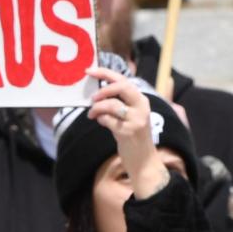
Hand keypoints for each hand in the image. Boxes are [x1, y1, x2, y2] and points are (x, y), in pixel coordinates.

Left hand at [85, 69, 168, 197]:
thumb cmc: (132, 136)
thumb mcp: (129, 115)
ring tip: (92, 114)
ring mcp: (137, 119)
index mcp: (141, 99)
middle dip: (103, 90)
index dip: (105, 72)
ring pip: (111, 104)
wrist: (144, 161)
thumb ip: (118, 102)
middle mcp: (142, 106)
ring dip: (97, 108)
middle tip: (92, 98)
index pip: (123, 79)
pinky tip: (101, 123)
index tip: (89, 70)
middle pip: (121, 86)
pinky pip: (108, 120)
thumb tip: (96, 91)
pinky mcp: (129, 132)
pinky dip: (101, 120)